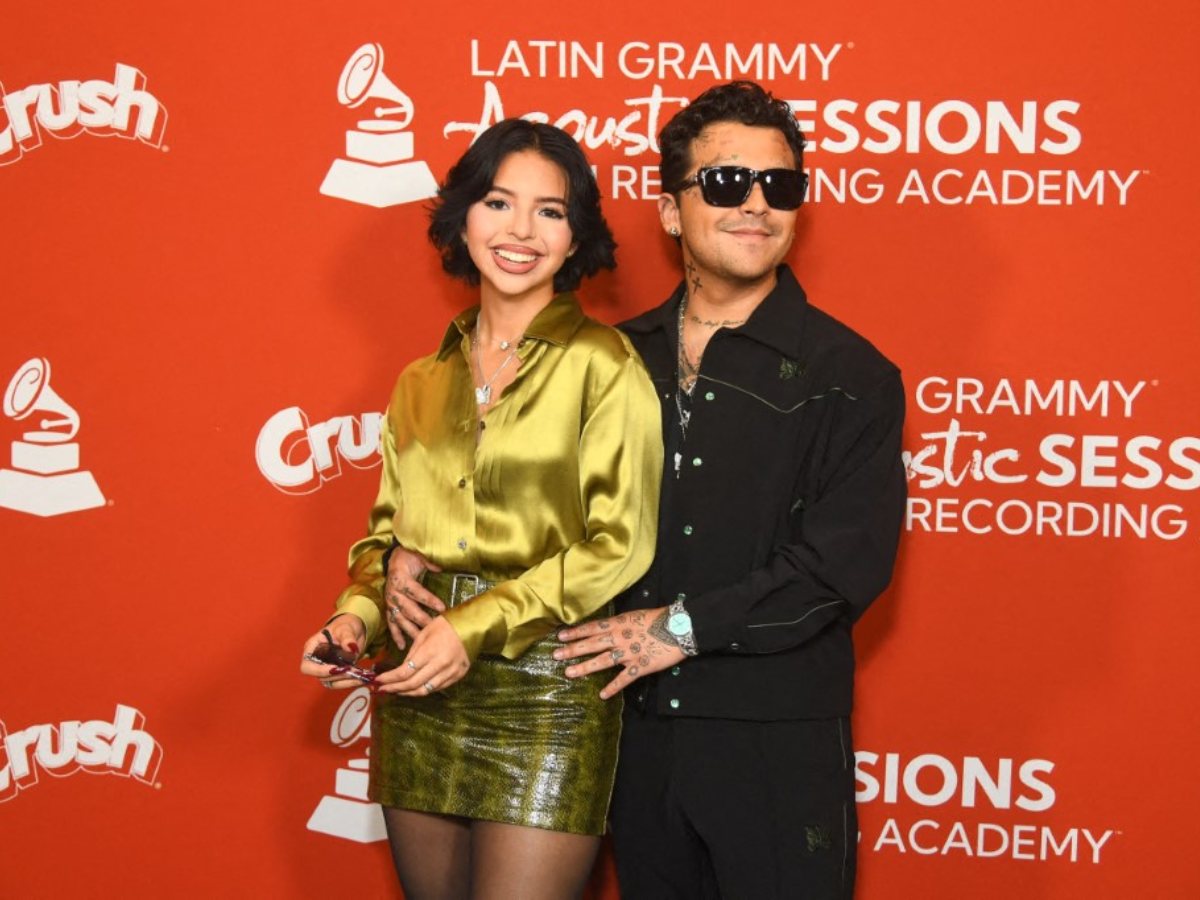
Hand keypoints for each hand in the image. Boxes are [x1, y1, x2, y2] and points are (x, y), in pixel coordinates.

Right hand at [300, 614, 366, 690]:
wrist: (353, 631)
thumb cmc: (344, 626)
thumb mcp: (346, 628)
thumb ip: (347, 637)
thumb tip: (351, 649)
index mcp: (312, 649)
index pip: (307, 666)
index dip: (319, 671)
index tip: (336, 669)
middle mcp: (316, 662)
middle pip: (321, 677)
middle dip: (339, 676)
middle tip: (355, 672)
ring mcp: (326, 669)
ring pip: (332, 682)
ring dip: (346, 681)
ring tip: (361, 677)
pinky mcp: (337, 674)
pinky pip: (341, 682)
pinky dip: (351, 682)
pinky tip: (363, 679)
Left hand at [373, 617, 469, 696]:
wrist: (472, 626)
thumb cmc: (446, 625)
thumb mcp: (424, 634)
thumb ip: (412, 654)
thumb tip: (401, 669)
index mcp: (430, 652)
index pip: (405, 672)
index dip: (389, 679)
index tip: (378, 681)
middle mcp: (440, 665)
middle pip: (413, 684)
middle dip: (395, 688)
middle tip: (383, 689)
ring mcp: (451, 673)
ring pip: (425, 691)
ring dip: (408, 693)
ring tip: (396, 691)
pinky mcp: (457, 676)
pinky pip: (437, 688)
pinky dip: (423, 690)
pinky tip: (414, 688)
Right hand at [384, 546, 444, 648]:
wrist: (395, 558)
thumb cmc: (409, 557)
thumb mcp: (418, 555)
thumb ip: (429, 562)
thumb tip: (440, 567)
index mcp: (400, 579)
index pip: (416, 591)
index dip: (429, 600)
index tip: (442, 607)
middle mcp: (393, 592)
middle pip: (408, 609)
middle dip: (422, 619)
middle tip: (435, 628)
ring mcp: (390, 602)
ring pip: (400, 619)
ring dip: (410, 631)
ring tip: (421, 640)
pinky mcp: (389, 608)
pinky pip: (391, 624)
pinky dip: (396, 635)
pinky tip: (402, 646)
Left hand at [555, 607, 686, 699]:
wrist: (679, 627)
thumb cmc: (658, 619)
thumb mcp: (635, 615)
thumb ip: (619, 623)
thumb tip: (605, 628)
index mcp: (619, 623)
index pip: (592, 628)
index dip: (576, 632)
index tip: (560, 636)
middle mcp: (620, 638)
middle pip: (592, 644)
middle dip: (573, 649)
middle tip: (556, 655)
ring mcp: (629, 653)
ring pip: (603, 661)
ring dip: (585, 667)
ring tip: (569, 673)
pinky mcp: (640, 666)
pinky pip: (624, 679)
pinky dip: (613, 687)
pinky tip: (602, 695)